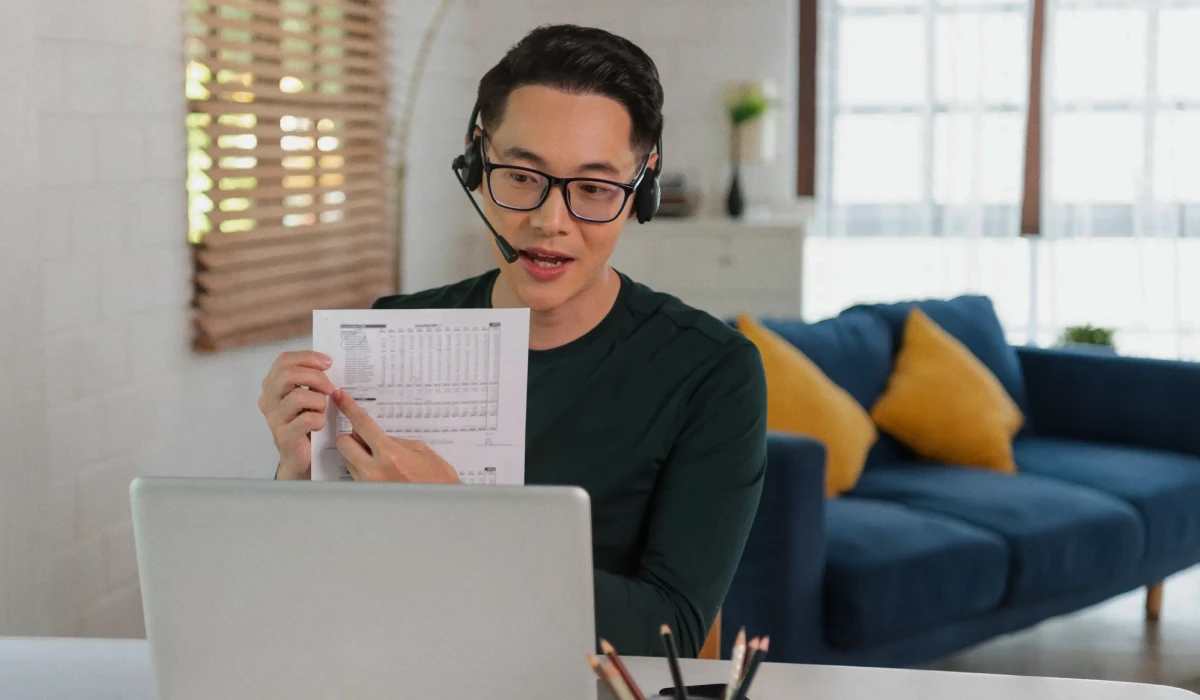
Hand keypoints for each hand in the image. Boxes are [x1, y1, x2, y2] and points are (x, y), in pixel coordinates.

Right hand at [258, 351, 336, 479]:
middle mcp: (268, 400)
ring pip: (298, 396)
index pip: (284, 360)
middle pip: (288, 374)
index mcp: (272, 385)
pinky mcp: (284, 436)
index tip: (328, 363)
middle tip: (331, 388)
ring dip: (319, 401)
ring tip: (322, 410)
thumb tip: (327, 362)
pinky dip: (319, 419)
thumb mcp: (305, 396)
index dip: (307, 357)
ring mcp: (274, 418)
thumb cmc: (305, 422)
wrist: (299, 458)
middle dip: (316, 377)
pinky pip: (307, 419)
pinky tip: (319, 425)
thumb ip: (310, 379)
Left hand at [332, 389, 460, 483]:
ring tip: (380, 460)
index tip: (340, 396)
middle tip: (367, 438)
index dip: (349, 408)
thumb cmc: (437, 479)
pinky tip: (381, 471)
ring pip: (348, 460)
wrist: (440, 507)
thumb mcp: (422, 451)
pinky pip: (356, 475)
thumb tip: (379, 437)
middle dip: (351, 437)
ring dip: (357, 454)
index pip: (362, 425)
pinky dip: (363, 468)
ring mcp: (368, 485)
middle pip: (344, 443)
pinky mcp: (368, 495)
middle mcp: (374, 470)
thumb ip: (396, 442)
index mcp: (390, 454)